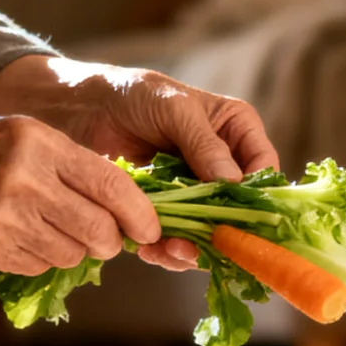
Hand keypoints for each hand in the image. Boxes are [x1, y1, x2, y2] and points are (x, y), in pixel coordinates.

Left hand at [0, 56, 279, 271]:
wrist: (82, 110)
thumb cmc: (134, 94)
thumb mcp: (173, 107)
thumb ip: (204, 143)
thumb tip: (234, 182)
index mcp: (237, 132)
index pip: (263, 169)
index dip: (257, 196)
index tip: (239, 218)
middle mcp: (223, 165)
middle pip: (239, 209)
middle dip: (222, 232)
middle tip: (201, 247)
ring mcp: (195, 191)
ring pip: (210, 231)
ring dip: (193, 248)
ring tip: (169, 251)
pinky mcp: (166, 210)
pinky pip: (178, 238)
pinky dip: (167, 250)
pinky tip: (151, 250)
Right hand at [0, 112, 162, 275]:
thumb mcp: (25, 132)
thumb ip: (74, 164)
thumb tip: (125, 207)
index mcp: (39, 146)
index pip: (112, 188)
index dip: (141, 215)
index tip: (151, 228)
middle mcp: (23, 183)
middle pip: (99, 231)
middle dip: (113, 240)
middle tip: (109, 236)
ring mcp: (1, 219)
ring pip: (72, 254)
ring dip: (78, 249)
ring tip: (59, 228)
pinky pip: (39, 265)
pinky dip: (45, 256)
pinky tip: (28, 235)